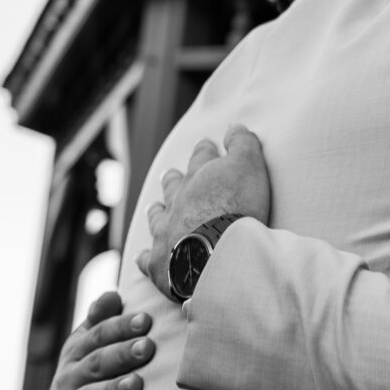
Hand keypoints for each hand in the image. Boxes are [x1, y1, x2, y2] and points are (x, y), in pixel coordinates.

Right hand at [38, 290, 154, 389]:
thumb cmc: (88, 380)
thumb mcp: (89, 350)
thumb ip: (100, 322)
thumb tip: (113, 295)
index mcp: (76, 354)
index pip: (97, 335)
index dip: (120, 327)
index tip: (146, 320)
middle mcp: (68, 380)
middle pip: (94, 364)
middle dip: (120, 355)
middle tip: (147, 348)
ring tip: (135, 385)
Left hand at [137, 124, 270, 299]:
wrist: (218, 252)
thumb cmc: (237, 207)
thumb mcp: (249, 166)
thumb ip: (242, 144)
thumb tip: (234, 127)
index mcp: (199, 178)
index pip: (201, 157)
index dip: (204, 150)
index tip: (204, 145)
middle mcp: (177, 201)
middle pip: (173, 185)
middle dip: (173, 179)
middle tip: (170, 174)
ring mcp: (165, 231)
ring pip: (157, 217)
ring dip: (156, 211)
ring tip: (154, 206)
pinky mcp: (160, 263)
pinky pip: (148, 258)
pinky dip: (144, 256)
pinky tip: (141, 256)